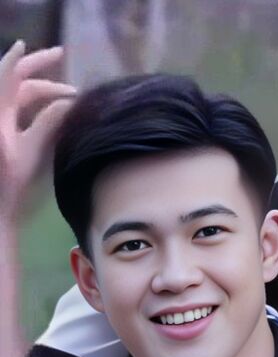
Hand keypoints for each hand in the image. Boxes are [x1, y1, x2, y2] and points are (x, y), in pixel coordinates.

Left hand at [0, 41, 75, 214]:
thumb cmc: (11, 187)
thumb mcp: (32, 155)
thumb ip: (48, 124)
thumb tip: (67, 103)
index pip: (10, 76)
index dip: (22, 59)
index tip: (35, 47)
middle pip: (16, 83)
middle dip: (39, 70)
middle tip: (61, 56)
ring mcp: (1, 128)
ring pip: (20, 99)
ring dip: (43, 93)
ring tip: (69, 97)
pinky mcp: (4, 140)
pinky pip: (19, 114)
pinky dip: (36, 108)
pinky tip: (55, 113)